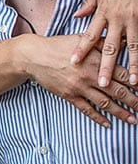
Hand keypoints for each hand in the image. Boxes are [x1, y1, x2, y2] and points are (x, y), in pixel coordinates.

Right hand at [21, 34, 137, 127]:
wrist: (34, 56)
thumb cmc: (58, 46)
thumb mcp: (82, 39)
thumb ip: (103, 42)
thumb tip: (123, 42)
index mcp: (98, 61)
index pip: (124, 74)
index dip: (137, 83)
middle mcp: (91, 76)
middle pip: (119, 91)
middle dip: (134, 101)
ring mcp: (80, 87)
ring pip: (106, 103)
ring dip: (121, 113)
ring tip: (133, 120)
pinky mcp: (69, 95)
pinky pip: (86, 109)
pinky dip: (98, 117)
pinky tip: (108, 124)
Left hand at [71, 0, 137, 87]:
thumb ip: (89, 3)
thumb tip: (78, 15)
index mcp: (102, 12)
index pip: (88, 36)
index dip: (80, 50)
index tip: (73, 63)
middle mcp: (117, 19)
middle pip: (109, 47)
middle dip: (105, 67)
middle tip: (101, 83)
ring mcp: (134, 19)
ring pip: (132, 47)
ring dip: (132, 65)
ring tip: (132, 82)